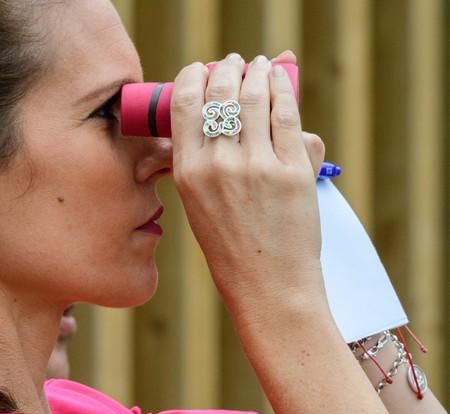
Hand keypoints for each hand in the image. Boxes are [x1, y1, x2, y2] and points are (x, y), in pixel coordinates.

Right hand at [170, 52, 326, 322]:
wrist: (268, 286)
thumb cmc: (232, 249)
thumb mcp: (199, 205)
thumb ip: (207, 161)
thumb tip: (227, 117)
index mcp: (187, 173)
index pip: (184, 103)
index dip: (193, 76)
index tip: (202, 70)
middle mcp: (217, 164)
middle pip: (221, 92)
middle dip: (228, 69)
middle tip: (235, 64)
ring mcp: (256, 166)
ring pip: (255, 96)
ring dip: (258, 72)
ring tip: (261, 65)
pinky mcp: (292, 170)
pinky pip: (287, 115)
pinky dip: (284, 89)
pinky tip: (282, 79)